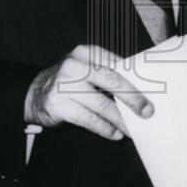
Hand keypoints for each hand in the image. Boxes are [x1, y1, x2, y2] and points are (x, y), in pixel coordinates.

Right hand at [24, 44, 153, 140]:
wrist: (33, 93)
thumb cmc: (69, 82)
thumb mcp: (84, 68)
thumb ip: (107, 73)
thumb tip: (139, 89)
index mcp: (86, 52)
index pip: (117, 64)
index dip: (136, 79)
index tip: (152, 92)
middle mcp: (75, 65)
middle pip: (112, 81)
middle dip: (133, 98)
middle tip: (147, 112)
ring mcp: (65, 84)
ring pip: (102, 104)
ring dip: (120, 119)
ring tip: (132, 129)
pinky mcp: (58, 104)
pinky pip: (88, 119)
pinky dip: (105, 128)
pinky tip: (114, 134)